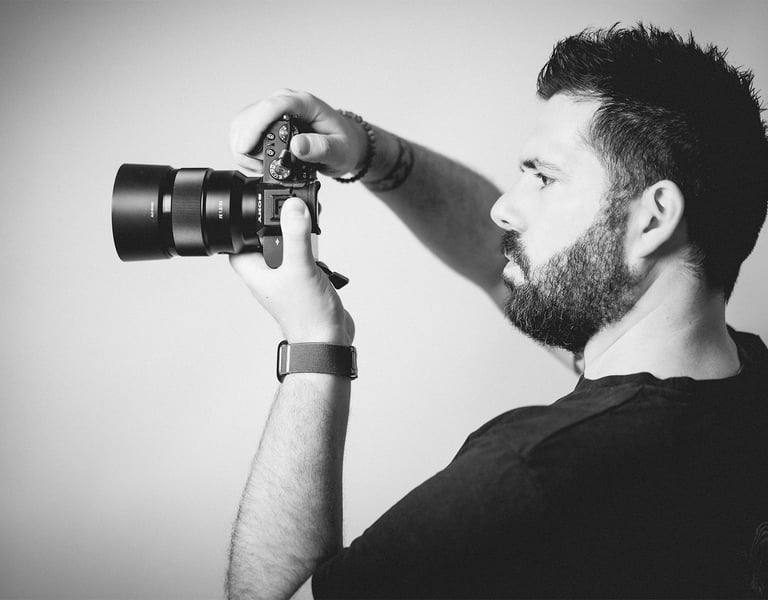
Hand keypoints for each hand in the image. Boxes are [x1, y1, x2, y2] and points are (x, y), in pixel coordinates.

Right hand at [230, 89, 367, 177]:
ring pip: (242, 124)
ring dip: (243, 149)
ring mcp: (273, 111)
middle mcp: (285, 102)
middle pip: (250, 116)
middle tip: (261, 168)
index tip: (246, 149)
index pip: (272, 107)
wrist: (345, 143)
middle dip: (247, 145)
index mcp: (304, 104)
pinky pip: (245, 131)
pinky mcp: (266, 121)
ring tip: (261, 168)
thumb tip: (298, 146)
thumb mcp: (339, 151)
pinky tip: (258, 164)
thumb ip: (321, 148)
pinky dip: (245, 150)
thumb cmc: (344, 144)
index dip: (254, 127)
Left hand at [230, 197, 354, 345]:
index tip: (261, 209)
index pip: (238, 240)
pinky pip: (303, 259)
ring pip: (287, 247)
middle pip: (266, 239)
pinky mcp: (302, 282)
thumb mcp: (300, 267)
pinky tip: (320, 259)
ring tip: (310, 241)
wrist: (328, 340)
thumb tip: (293, 207)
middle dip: (282, 227)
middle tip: (295, 220)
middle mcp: (267, 274)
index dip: (246, 223)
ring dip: (300, 240)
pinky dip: (312, 254)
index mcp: (255, 271)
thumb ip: (296, 235)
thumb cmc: (306, 316)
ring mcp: (284, 279)